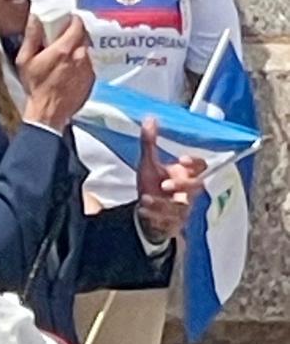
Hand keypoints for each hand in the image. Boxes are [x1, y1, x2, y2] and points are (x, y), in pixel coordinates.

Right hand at [17, 15, 94, 131]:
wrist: (49, 113)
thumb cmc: (36, 87)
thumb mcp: (25, 60)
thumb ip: (31, 36)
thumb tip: (35, 17)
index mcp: (64, 49)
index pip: (77, 23)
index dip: (71, 20)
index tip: (64, 21)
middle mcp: (80, 55)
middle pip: (84, 34)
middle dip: (74, 33)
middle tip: (62, 38)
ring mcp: (88, 67)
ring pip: (87, 47)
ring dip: (78, 47)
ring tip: (65, 55)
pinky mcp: (92, 77)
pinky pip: (89, 61)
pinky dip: (81, 61)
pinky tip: (70, 69)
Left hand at [135, 118, 206, 240]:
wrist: (146, 213)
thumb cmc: (152, 186)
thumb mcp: (148, 164)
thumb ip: (149, 143)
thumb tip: (149, 118)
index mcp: (183, 175)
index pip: (201, 167)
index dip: (196, 164)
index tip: (183, 160)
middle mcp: (187, 192)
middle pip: (197, 187)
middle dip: (183, 185)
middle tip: (164, 185)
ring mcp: (181, 210)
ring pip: (181, 208)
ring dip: (163, 204)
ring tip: (145, 199)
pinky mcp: (173, 224)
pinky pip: (169, 224)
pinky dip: (155, 218)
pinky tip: (143, 212)